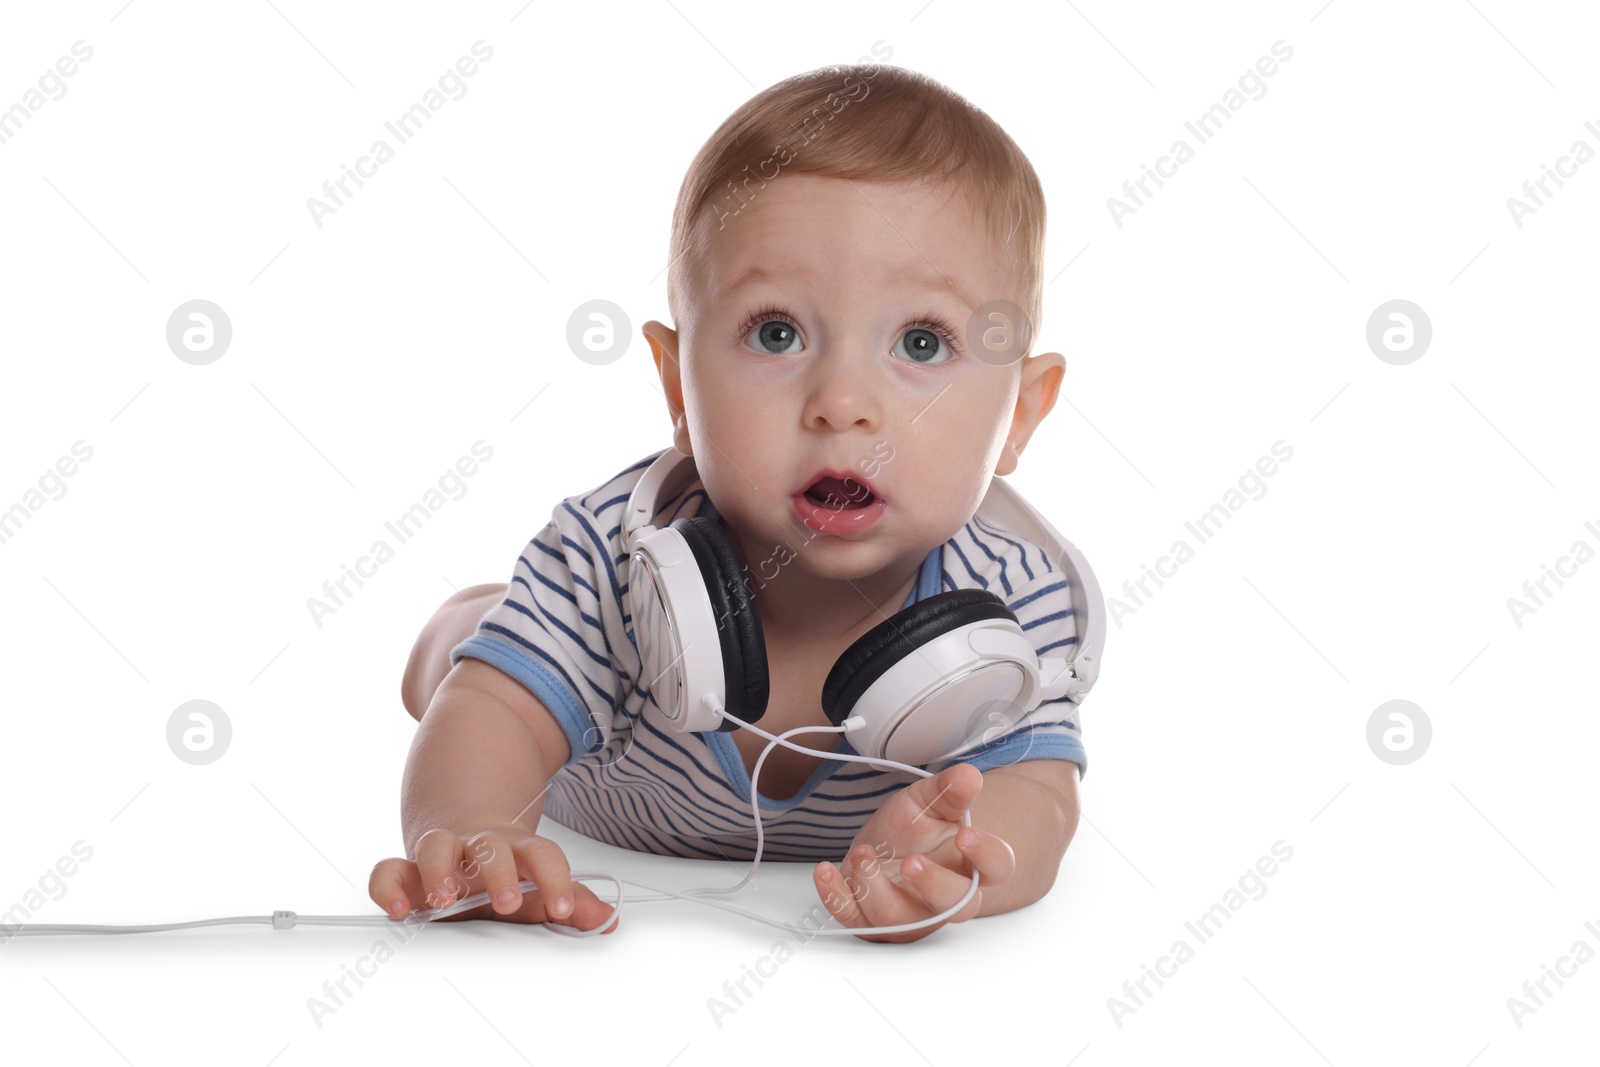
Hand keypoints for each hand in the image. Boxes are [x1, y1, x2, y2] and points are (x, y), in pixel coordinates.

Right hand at [368, 825, 616, 932]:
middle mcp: (479, 849)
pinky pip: (389, 869)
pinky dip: (389, 886)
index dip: (556, 880)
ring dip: (440, 870)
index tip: (564, 909)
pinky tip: (398, 909)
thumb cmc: (506, 877)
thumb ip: (571, 903)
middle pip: (489, 847)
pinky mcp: (407, 871)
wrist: (466, 844)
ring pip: (436, 846)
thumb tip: (606, 921)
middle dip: (498, 871)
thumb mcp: (538, 890)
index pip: (543, 855)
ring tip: (444, 900)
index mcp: (518, 852)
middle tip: (505, 901)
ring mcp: (442, 855)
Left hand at [811, 763, 1014, 942]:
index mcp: (970, 866)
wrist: (883, 849)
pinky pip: (853, 919)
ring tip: (862, 854)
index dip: (986, 856)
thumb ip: (949, 791)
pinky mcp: (871, 922)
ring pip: (899, 920)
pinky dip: (835, 897)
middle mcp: (944, 899)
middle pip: (954, 906)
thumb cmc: (914, 830)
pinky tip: (826, 871)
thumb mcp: (929, 801)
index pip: (996, 869)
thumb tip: (969, 776)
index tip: (966, 835)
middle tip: (911, 862)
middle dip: (932, 885)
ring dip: (875, 887)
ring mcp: (908, 916)